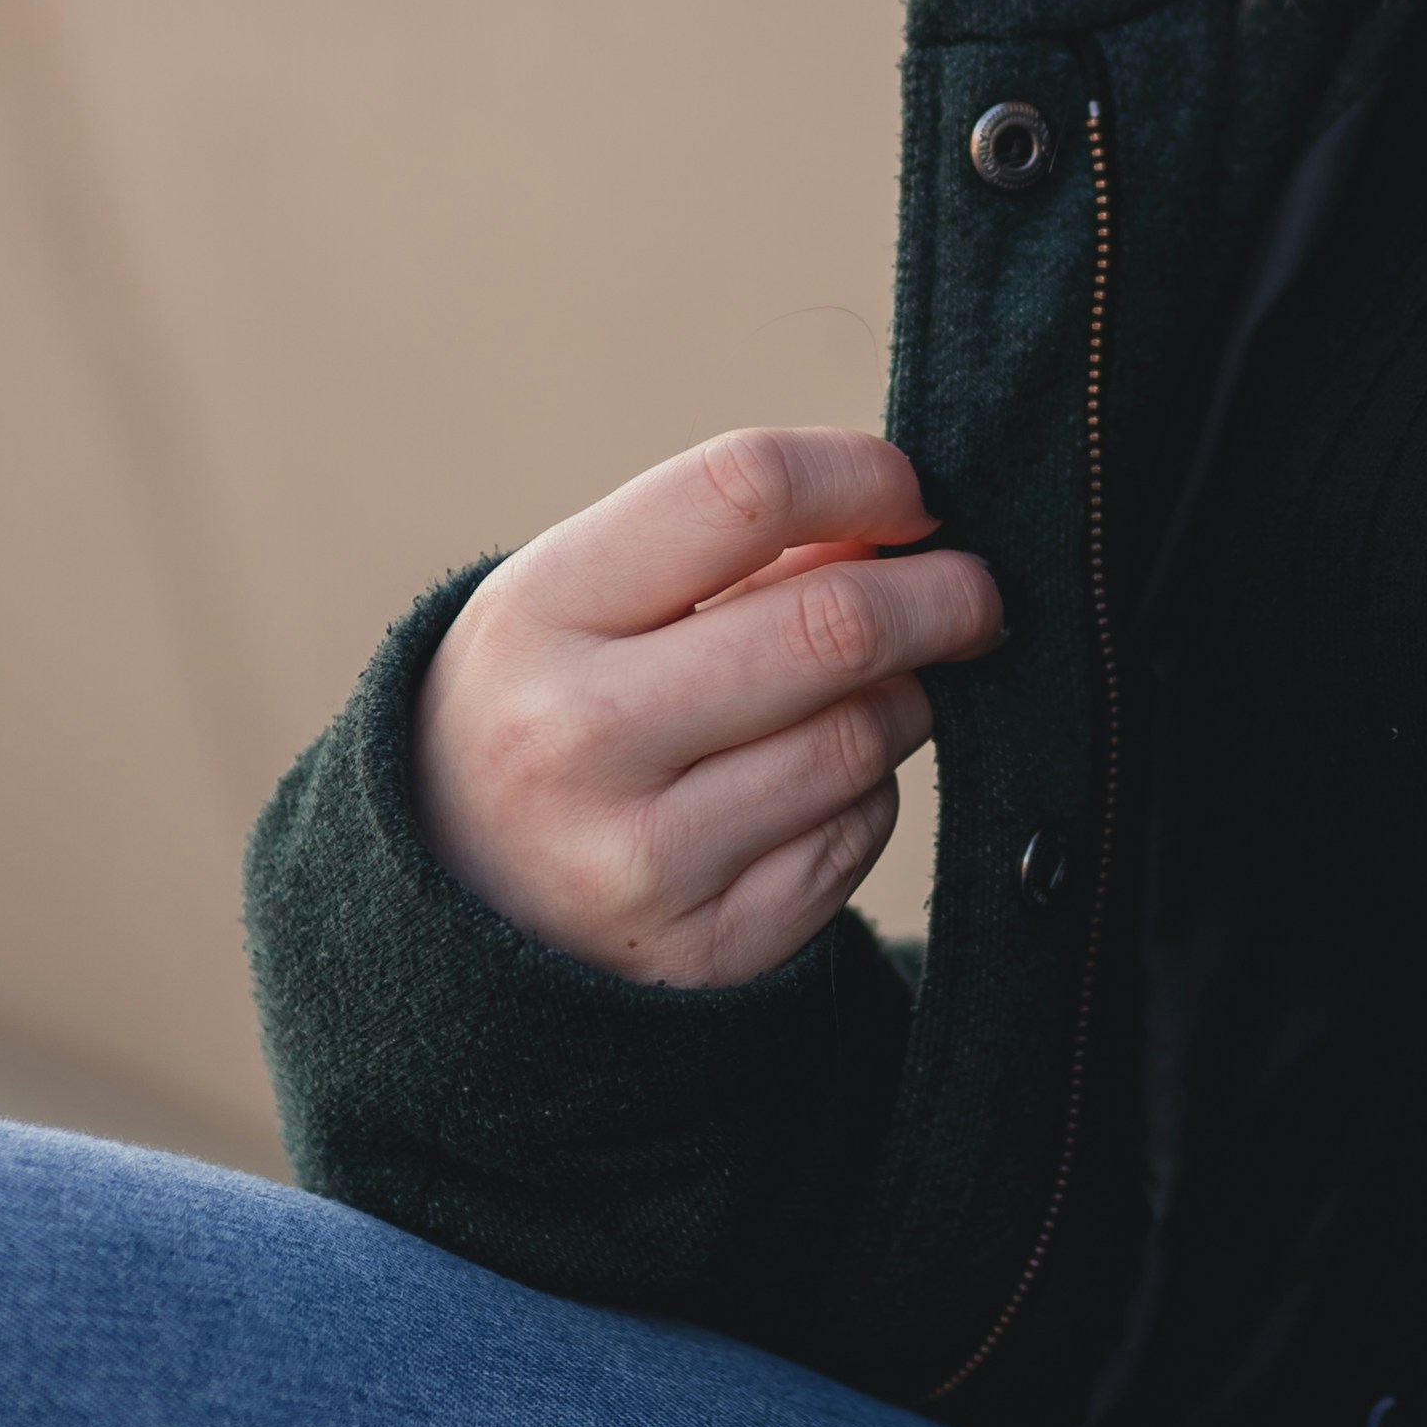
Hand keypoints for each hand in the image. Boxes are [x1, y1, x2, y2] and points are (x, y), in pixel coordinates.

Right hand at [415, 431, 1000, 987]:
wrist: (451, 892)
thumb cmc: (551, 696)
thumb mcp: (587, 596)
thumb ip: (734, 548)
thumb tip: (907, 525)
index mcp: (538, 612)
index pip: (743, 493)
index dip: (862, 477)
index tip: (911, 495)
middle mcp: (577, 737)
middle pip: (832, 626)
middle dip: (942, 596)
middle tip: (975, 592)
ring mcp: (640, 859)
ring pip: (861, 738)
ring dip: (904, 699)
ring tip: (869, 690)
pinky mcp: (705, 950)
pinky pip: (854, 837)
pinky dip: (865, 794)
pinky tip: (814, 785)